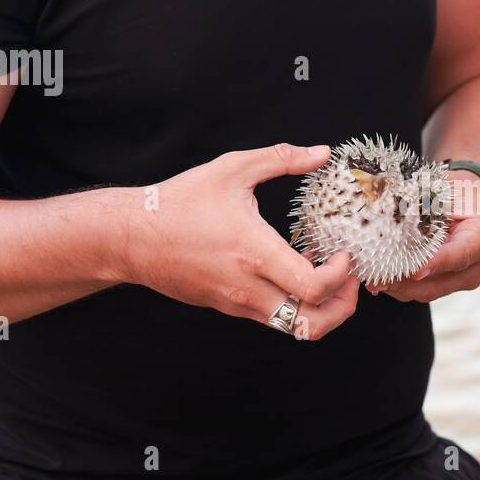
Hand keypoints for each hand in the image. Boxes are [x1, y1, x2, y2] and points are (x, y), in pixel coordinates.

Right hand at [122, 143, 358, 339]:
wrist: (131, 238)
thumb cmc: (179, 202)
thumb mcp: (232, 170)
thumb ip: (281, 159)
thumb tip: (320, 152)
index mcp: (255, 253)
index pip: (313, 287)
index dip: (341, 277)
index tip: (343, 255)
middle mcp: (248, 287)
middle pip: (312, 323)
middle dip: (342, 307)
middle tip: (348, 280)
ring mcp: (237, 302)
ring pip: (293, 327)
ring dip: (319, 309)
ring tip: (324, 278)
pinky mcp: (228, 307)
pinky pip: (272, 318)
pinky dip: (293, 304)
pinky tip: (292, 273)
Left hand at [367, 173, 479, 302]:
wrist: (469, 201)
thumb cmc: (456, 191)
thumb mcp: (447, 192)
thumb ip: (428, 210)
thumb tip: (391, 221)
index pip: (459, 255)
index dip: (436, 264)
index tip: (415, 272)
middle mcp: (477, 265)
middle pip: (439, 282)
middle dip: (405, 282)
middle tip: (374, 279)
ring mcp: (463, 279)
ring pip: (427, 292)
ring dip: (398, 288)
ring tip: (370, 279)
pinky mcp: (448, 285)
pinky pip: (422, 292)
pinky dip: (400, 287)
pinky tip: (379, 279)